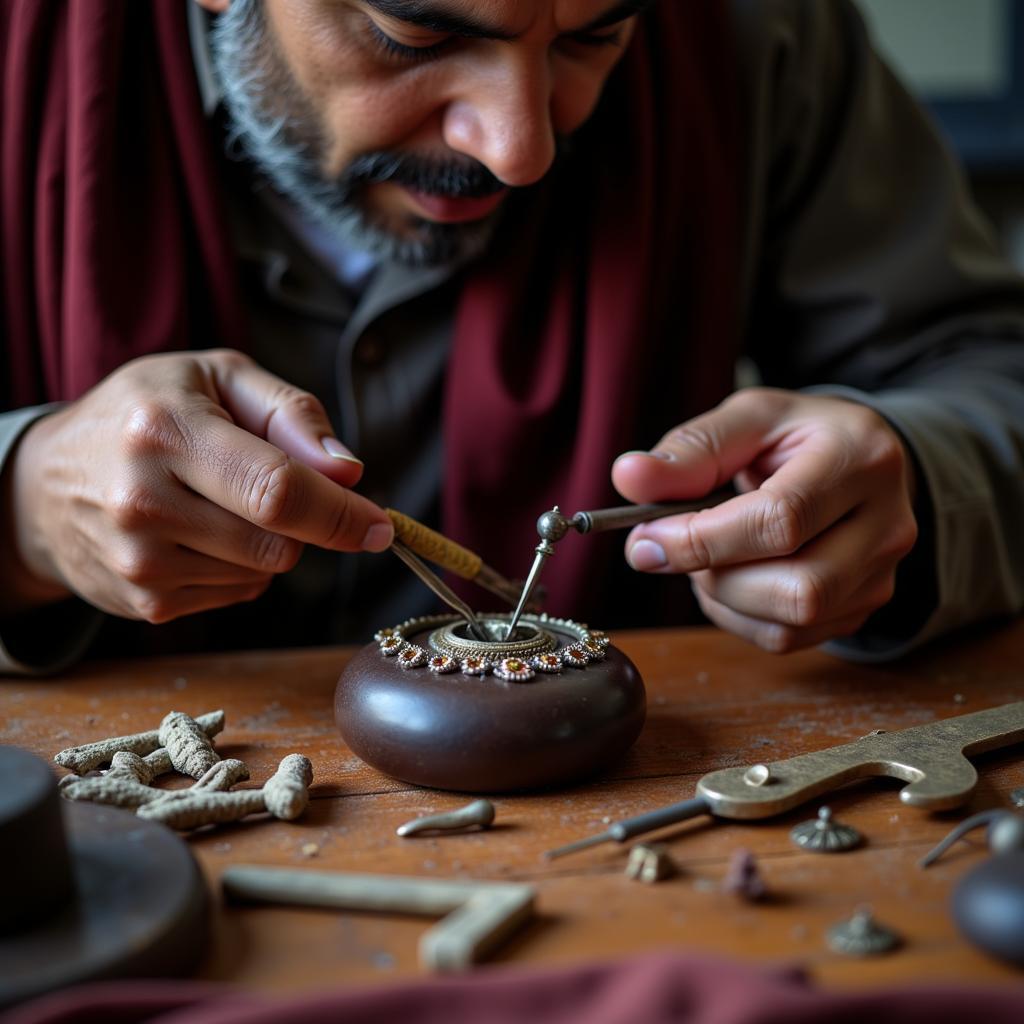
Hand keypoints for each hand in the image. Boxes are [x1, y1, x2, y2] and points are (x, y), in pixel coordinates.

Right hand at [2, 350, 393, 621]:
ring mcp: (139, 562)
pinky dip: (239, 567)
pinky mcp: (144, 604)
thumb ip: (293, 414)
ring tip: (214, 502)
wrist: (44, 482)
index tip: (380, 526)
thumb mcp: (217, 378)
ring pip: (265, 573)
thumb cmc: (147, 413)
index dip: (340, 514)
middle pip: (280, 543)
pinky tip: (196, 534)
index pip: (275, 489)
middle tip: (266, 485)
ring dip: (267, 542)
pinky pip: (239, 594)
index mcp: (164, 430)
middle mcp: (142, 501)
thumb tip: (349, 473)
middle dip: (300, 521)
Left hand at [611, 388, 917, 651]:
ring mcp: (882, 572)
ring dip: (723, 599)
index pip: (780, 520)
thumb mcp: (747, 419)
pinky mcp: (866, 606)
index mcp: (860, 458)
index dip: (702, 539)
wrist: (856, 461)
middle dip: (715, 576)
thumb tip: (629, 477)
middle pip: (797, 587)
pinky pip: (789, 638)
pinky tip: (730, 578)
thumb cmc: (796, 437)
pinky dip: (739, 617)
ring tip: (704, 558)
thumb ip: (691, 448)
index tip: (646, 537)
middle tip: (675, 548)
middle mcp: (888, 522)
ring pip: (791, 622)